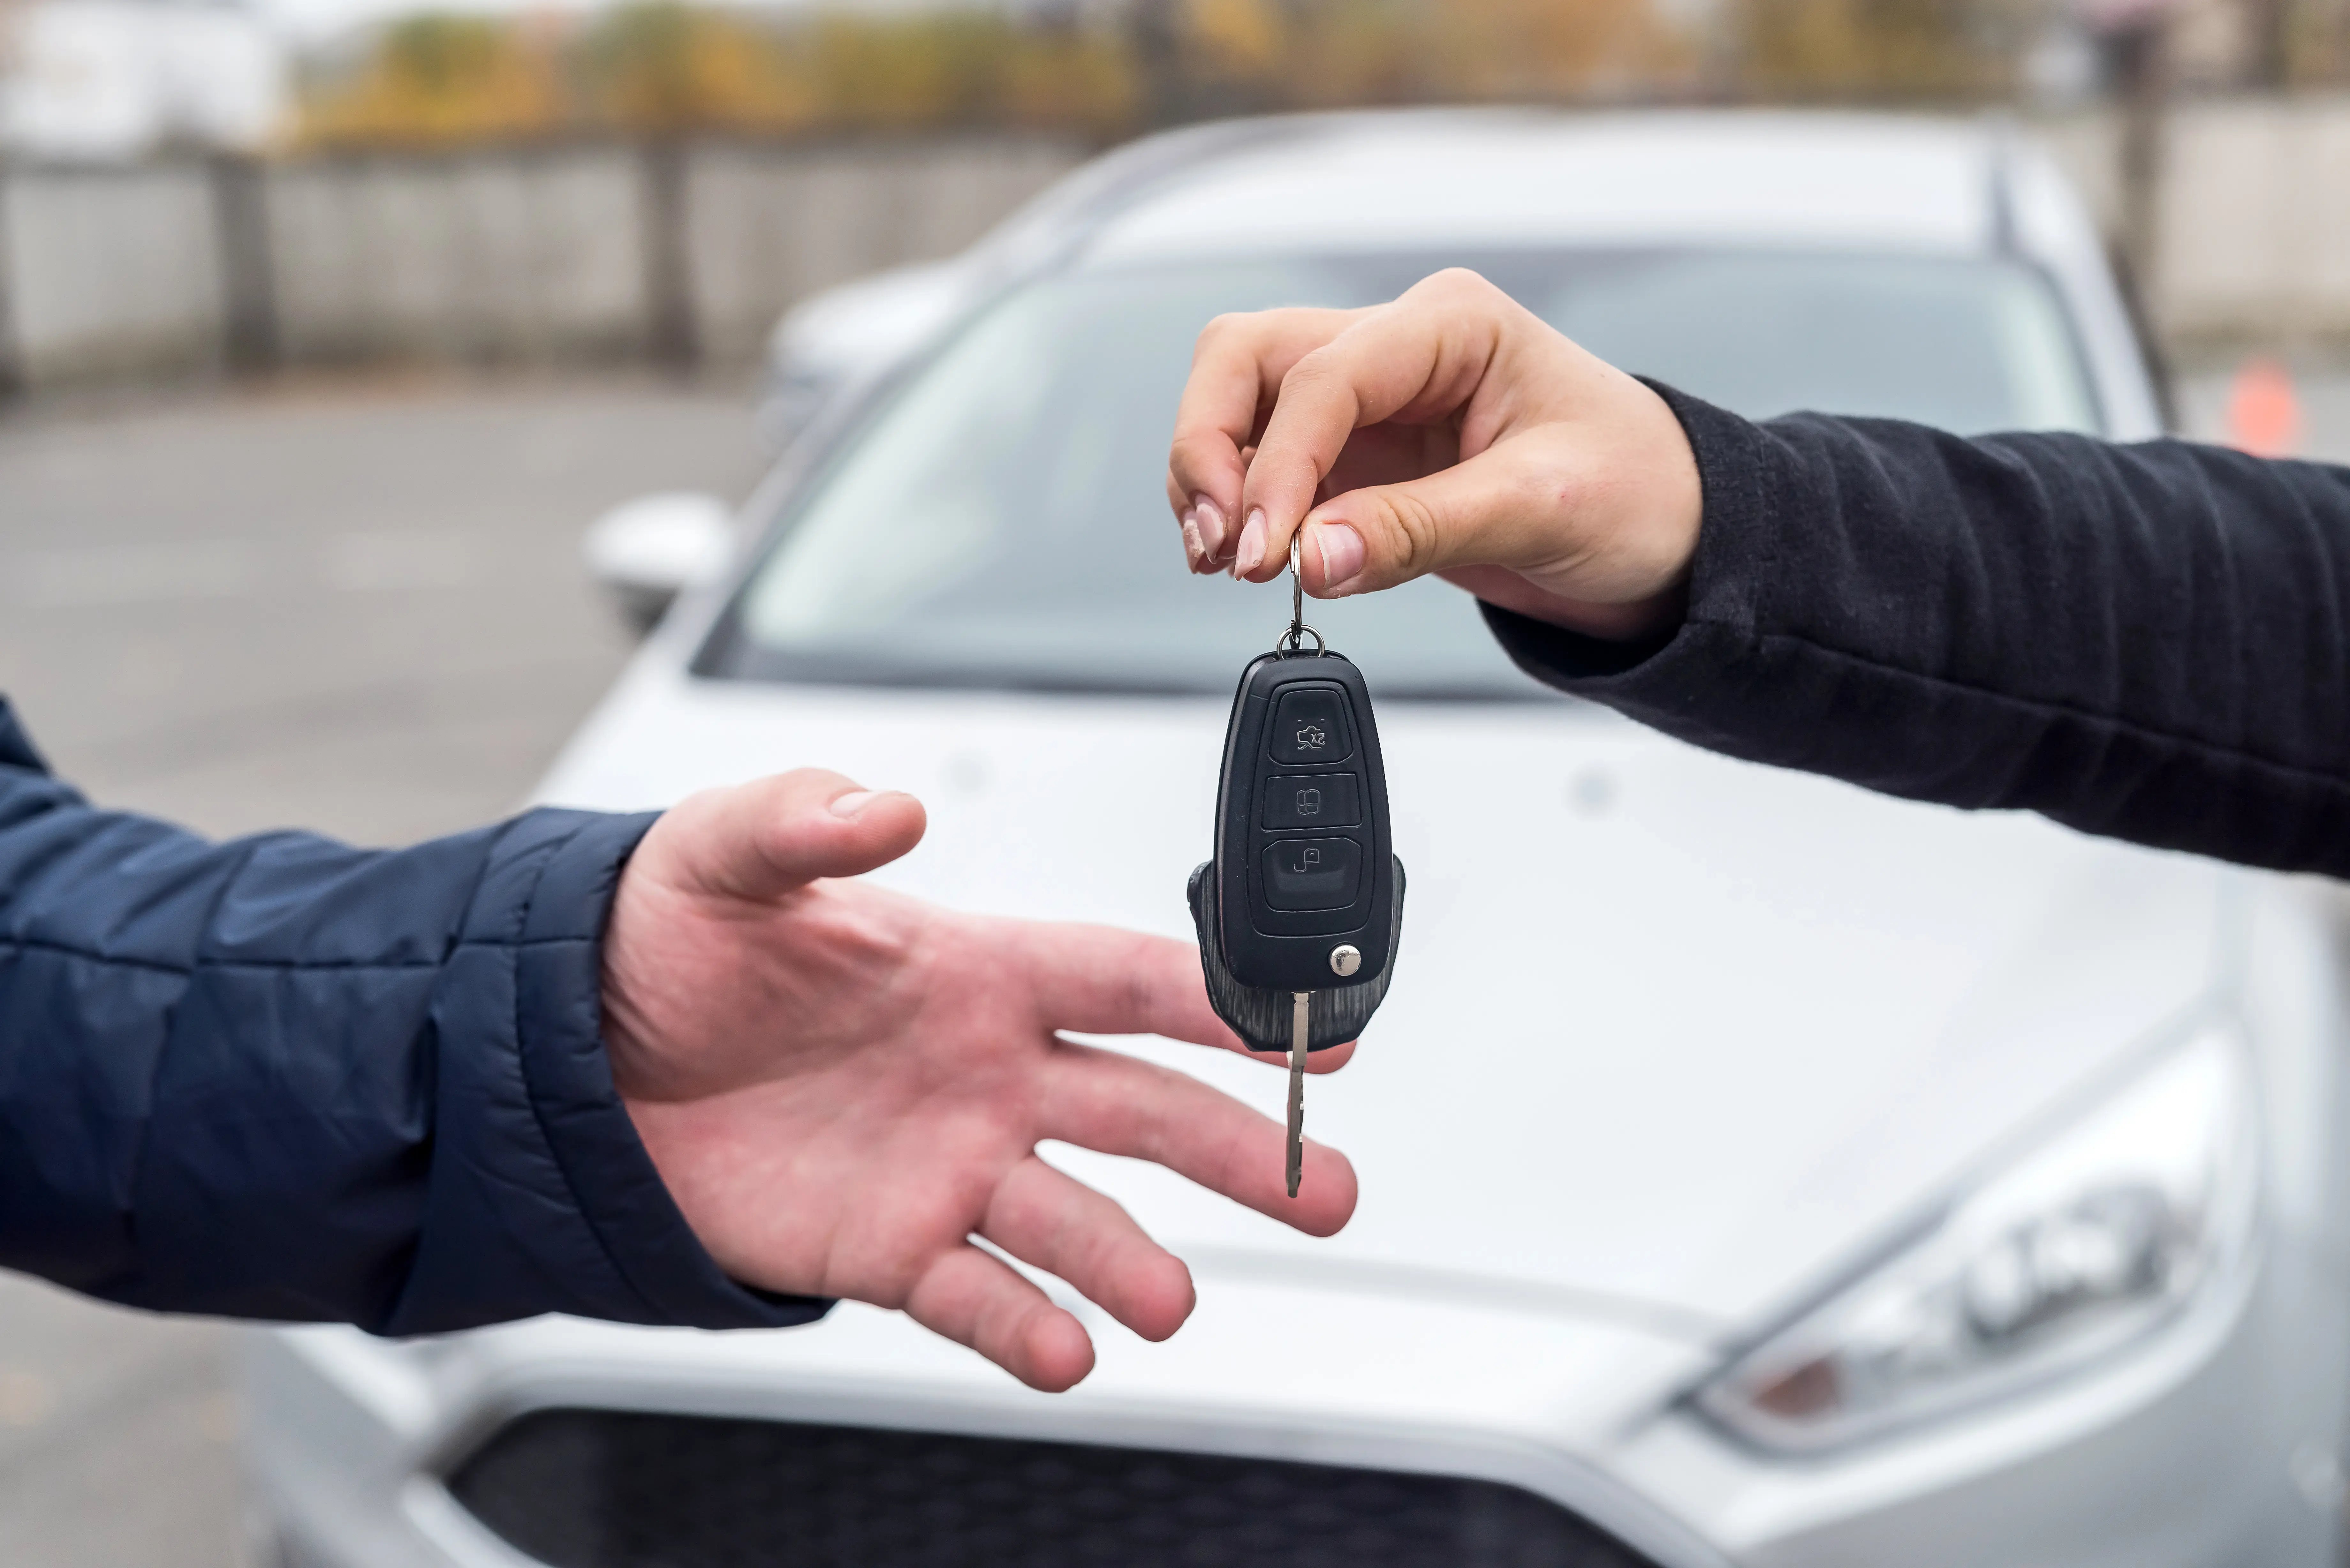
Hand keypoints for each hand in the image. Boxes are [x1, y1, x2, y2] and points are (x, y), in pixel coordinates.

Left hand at [600, 770, 1356, 1391]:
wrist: (587, 1054)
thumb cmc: (674, 936)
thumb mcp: (726, 851)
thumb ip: (806, 819)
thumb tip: (884, 808)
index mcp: (979, 969)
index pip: (1126, 981)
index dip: (1220, 1002)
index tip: (1305, 1026)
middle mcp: (990, 1073)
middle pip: (1143, 1111)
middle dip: (1240, 1148)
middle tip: (1322, 1187)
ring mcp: (949, 1166)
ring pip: (1074, 1217)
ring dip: (1131, 1261)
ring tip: (1174, 1301)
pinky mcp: (891, 1247)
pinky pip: (976, 1294)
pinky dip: (1025, 1328)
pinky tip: (1070, 1353)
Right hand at [1167, 267, 1704, 639]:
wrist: (1671, 535)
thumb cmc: (1637, 492)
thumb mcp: (1539, 509)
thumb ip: (1418, 530)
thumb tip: (1312, 557)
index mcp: (1452, 323)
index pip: (1324, 377)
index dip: (1276, 467)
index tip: (1265, 552)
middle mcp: (1398, 346)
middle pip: (1248, 360)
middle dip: (1213, 448)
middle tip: (1221, 544)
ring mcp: (1369, 401)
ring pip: (1240, 406)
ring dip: (1212, 479)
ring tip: (1226, 561)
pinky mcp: (1357, 458)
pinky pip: (1267, 467)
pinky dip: (1243, 509)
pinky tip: (1252, 559)